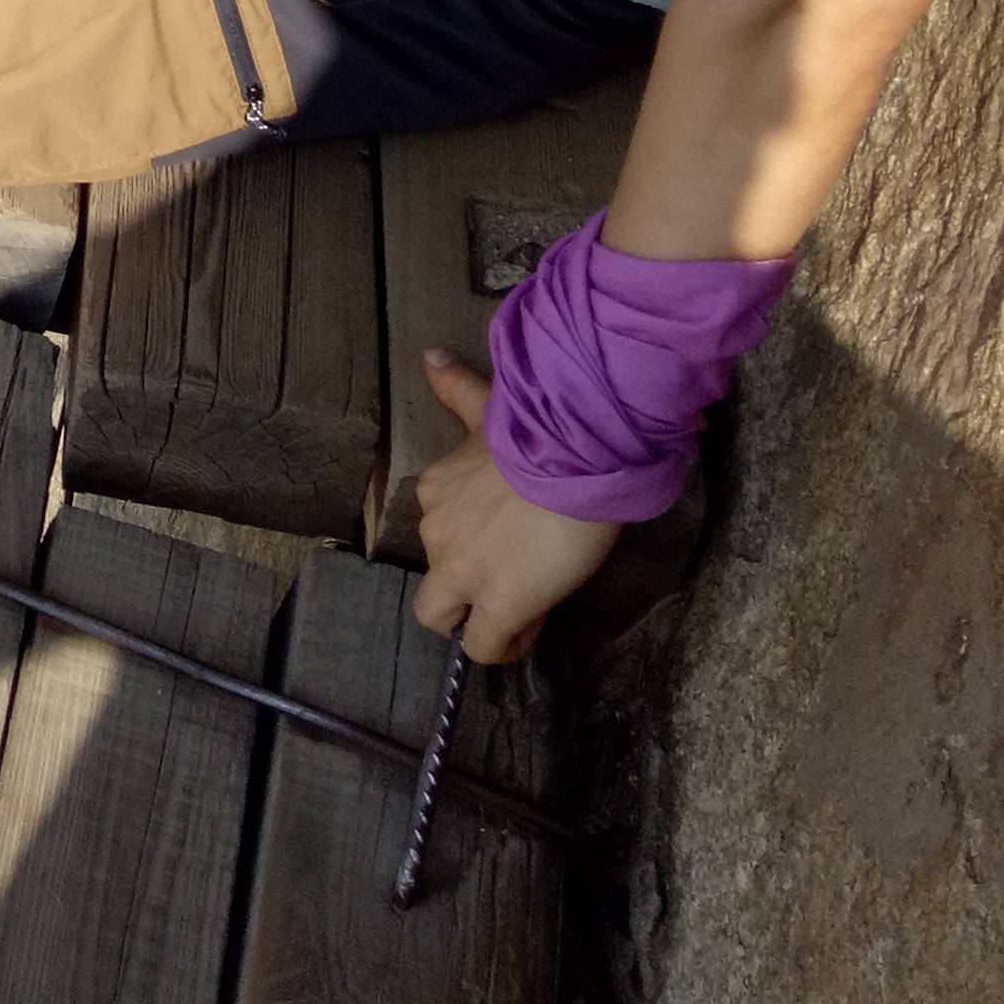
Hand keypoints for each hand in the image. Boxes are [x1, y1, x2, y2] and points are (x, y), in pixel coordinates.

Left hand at [409, 353, 616, 662]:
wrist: (575, 455)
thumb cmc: (542, 430)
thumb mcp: (489, 407)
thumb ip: (456, 390)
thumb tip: (428, 356)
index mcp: (436, 490)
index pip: (441, 533)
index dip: (473, 544)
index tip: (507, 541)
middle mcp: (436, 532)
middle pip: (432, 584)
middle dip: (462, 593)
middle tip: (509, 582)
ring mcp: (461, 573)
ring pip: (445, 619)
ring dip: (479, 621)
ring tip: (524, 606)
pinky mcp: (495, 606)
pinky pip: (483, 647)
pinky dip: (504, 644)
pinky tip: (533, 624)